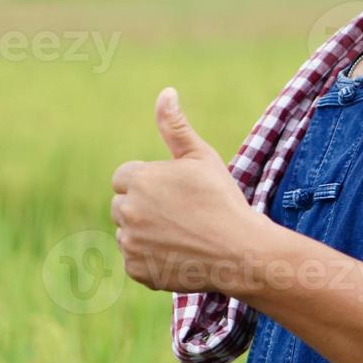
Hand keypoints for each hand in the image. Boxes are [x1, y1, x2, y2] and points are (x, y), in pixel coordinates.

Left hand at [110, 87, 259, 292]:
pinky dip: (150, 259)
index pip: (124, 178)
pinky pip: (134, 260)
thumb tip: (166, 92)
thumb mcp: (201, 157)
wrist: (240, 251)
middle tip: (179, 214)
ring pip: (127, 233)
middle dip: (142, 207)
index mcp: (139, 180)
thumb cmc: (222, 200)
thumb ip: (175, 127)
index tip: (173, 192)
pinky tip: (177, 254)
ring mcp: (130, 244)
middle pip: (122, 205)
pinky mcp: (137, 271)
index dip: (149, 183)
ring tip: (180, 234)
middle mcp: (127, 212)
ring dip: (144, 233)